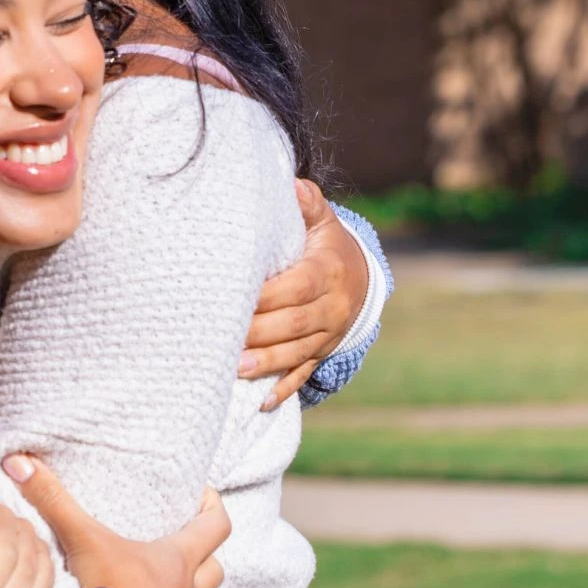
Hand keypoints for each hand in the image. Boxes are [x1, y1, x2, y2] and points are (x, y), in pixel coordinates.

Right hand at [4, 455, 226, 587]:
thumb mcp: (81, 540)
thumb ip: (54, 500)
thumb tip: (21, 463)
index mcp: (175, 561)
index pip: (216, 526)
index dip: (213, 506)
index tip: (200, 493)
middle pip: (215, 569)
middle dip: (205, 553)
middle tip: (183, 537)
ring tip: (157, 578)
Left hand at [241, 179, 366, 408]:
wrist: (361, 278)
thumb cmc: (325, 244)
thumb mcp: (322, 221)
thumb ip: (307, 204)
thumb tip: (292, 184)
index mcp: (329, 273)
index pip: (298, 286)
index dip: (270, 295)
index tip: (239, 296)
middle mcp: (332, 307)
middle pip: (295, 323)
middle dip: (262, 333)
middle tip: (227, 340)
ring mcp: (327, 334)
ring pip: (297, 352)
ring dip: (267, 364)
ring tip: (236, 370)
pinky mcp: (320, 353)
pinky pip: (304, 373)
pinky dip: (284, 388)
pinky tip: (261, 402)